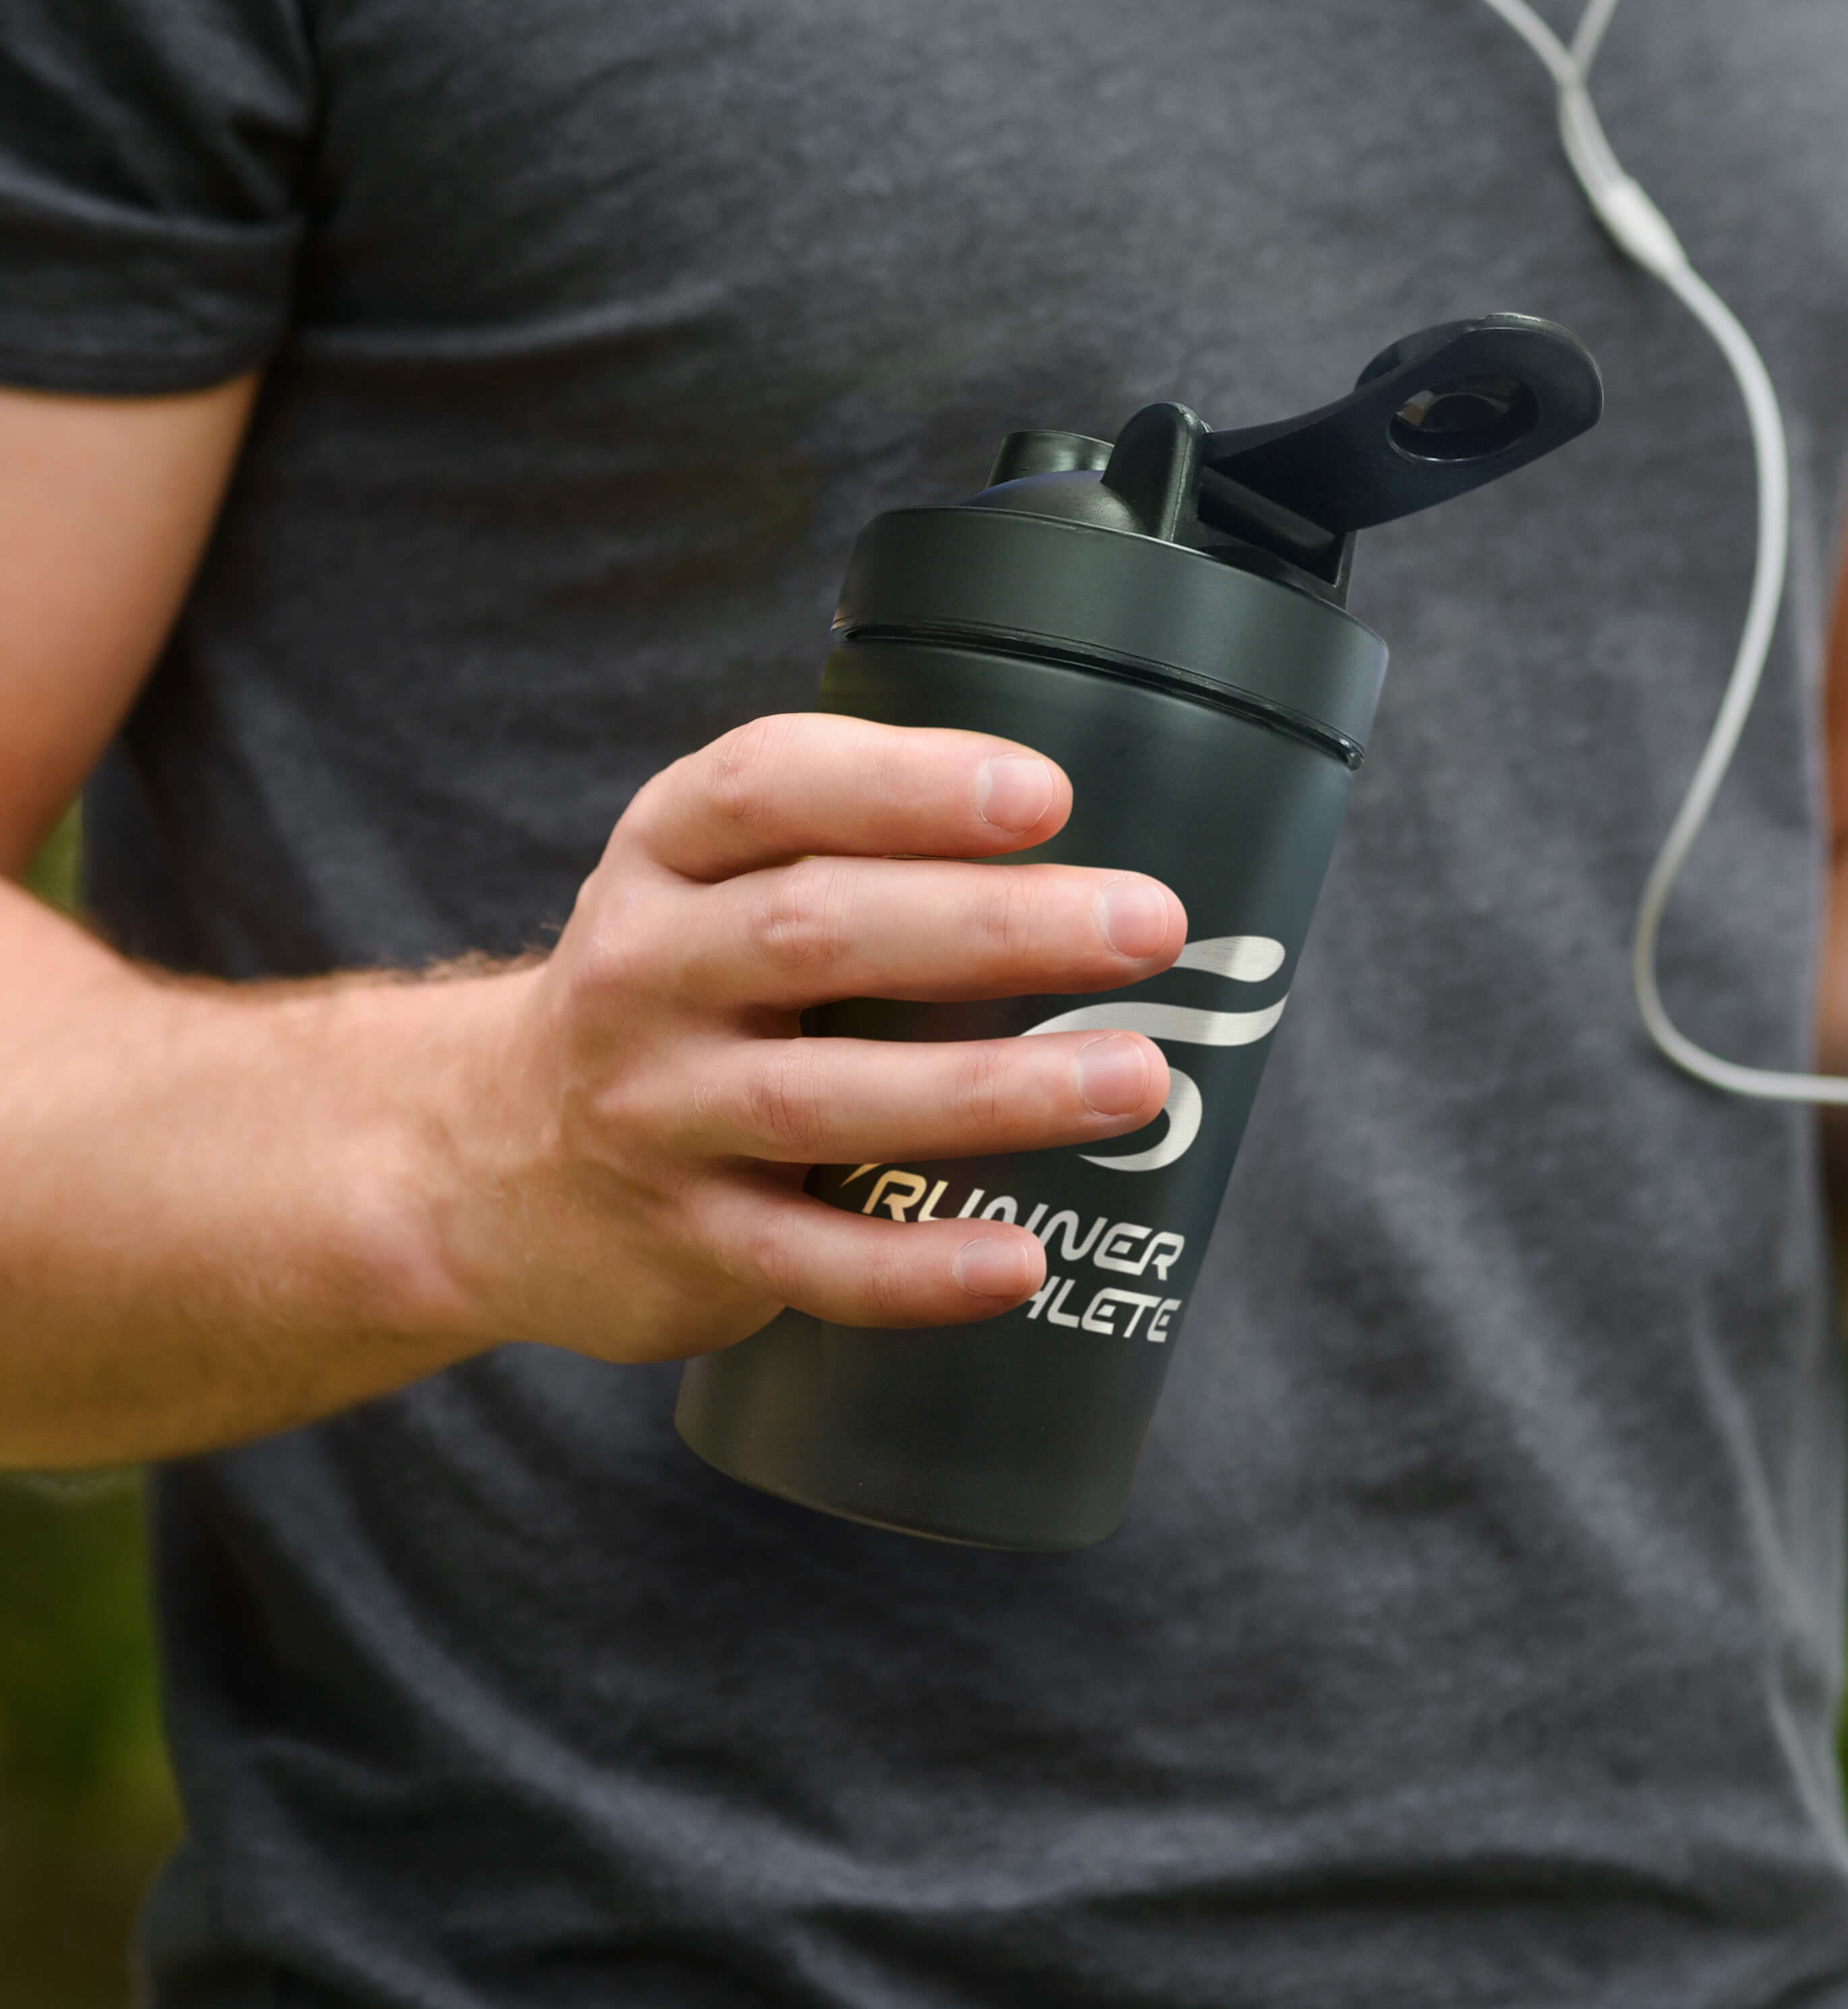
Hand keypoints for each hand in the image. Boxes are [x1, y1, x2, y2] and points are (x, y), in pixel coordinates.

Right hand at [441, 714, 1182, 1362]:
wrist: (493, 1162)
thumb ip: (848, 847)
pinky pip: (806, 1260)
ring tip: (1134, 1080)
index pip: (767, 787)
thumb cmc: (677, 992)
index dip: (905, 785)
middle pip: (814, 933)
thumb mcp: (708, 884)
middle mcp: (642, 972)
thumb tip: (1087, 851)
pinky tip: (1020, 1262)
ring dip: (989, 1090)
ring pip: (821, 1099)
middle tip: (1150, 927)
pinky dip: (915, 1267)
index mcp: (666, 856)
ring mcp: (655, 1114)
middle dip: (993, 928)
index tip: (1044, 795)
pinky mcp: (685, 1240)